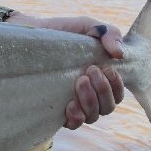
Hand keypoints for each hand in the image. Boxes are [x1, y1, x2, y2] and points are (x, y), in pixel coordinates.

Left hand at [5, 11, 125, 128]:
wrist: (30, 33)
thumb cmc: (62, 32)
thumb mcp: (86, 26)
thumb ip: (108, 33)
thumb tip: (119, 54)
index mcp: (100, 78)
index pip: (118, 93)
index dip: (117, 85)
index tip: (105, 69)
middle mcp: (90, 95)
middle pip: (108, 107)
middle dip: (103, 90)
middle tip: (89, 71)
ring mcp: (74, 103)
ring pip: (93, 117)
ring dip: (90, 101)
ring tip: (79, 81)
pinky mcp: (57, 110)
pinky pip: (73, 124)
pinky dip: (76, 117)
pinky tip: (70, 104)